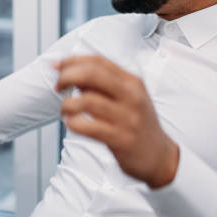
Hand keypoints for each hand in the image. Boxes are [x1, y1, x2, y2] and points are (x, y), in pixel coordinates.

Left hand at [56, 55, 178, 188]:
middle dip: (66, 76)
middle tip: (58, 86)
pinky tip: (71, 123)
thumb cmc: (136, 122)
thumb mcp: (127, 96)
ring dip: (67, 104)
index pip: (98, 61)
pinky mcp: (121, 139)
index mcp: (132, 81)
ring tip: (65, 110)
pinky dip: (73, 123)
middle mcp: (131, 95)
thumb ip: (102, 84)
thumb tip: (71, 71)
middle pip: (91, 74)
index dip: (72, 60)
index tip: (56, 65)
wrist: (160, 156)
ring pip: (86, 100)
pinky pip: (88, 127)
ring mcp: (127, 117)